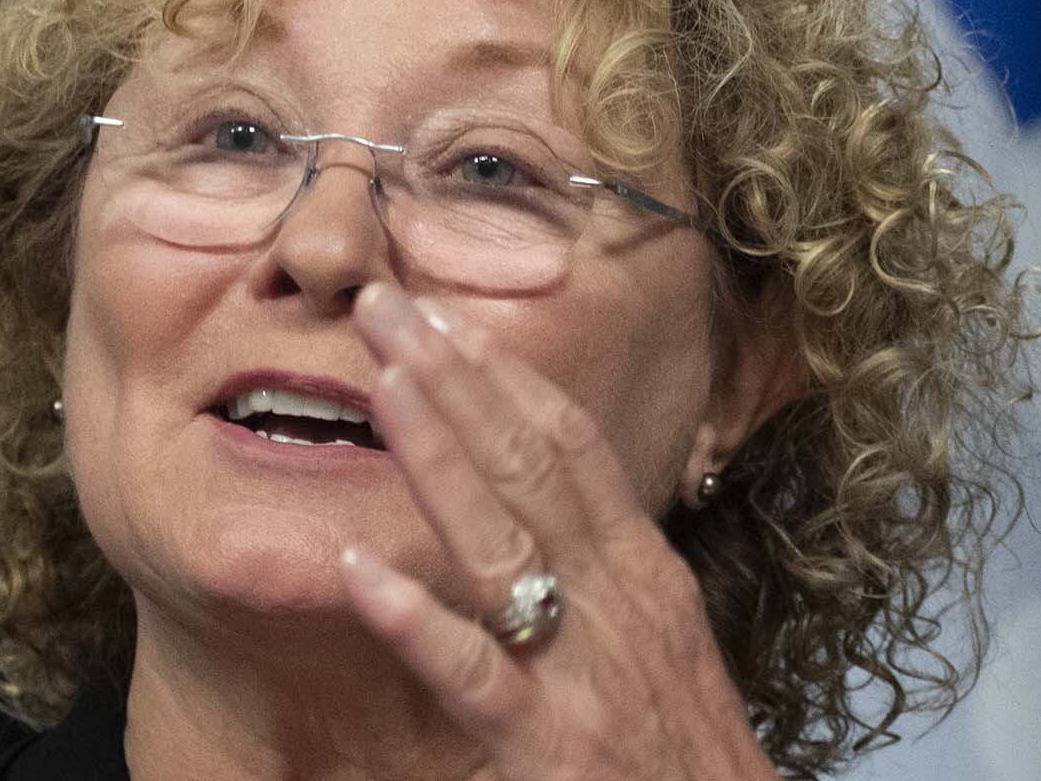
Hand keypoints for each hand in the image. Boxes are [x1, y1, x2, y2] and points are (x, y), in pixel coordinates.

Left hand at [340, 283, 777, 780]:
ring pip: (500, 540)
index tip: (444, 315)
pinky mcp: (548, 746)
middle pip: (530, 463)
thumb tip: (539, 499)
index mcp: (640, 570)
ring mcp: (581, 669)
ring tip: (376, 383)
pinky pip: (473, 672)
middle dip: (454, 377)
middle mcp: (616, 600)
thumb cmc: (685, 751)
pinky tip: (355, 571)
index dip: (504, 375)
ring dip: (435, 453)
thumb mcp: (656, 637)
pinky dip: (414, 620)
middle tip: (384, 305)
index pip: (571, 445)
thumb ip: (598, 566)